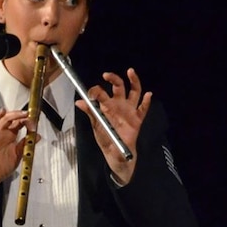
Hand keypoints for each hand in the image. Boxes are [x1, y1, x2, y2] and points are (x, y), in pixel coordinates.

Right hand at [0, 109, 36, 201]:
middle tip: (24, 113)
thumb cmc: (4, 166)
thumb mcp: (18, 155)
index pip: (17, 123)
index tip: (33, 122)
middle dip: (15, 115)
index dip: (25, 120)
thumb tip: (37, 136)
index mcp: (10, 136)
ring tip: (2, 112)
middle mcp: (0, 135)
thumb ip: (25, 145)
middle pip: (6, 120)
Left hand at [76, 68, 151, 184]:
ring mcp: (129, 111)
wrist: (115, 154)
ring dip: (133, 81)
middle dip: (113, 78)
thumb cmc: (105, 139)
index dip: (96, 91)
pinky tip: (148, 95)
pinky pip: (143, 109)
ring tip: (130, 72)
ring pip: (134, 92)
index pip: (102, 93)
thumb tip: (79, 102)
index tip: (92, 93)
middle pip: (119, 86)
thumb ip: (90, 113)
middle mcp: (119, 105)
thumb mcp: (96, 126)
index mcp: (107, 106)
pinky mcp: (137, 119)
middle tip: (106, 75)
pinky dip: (146, 102)